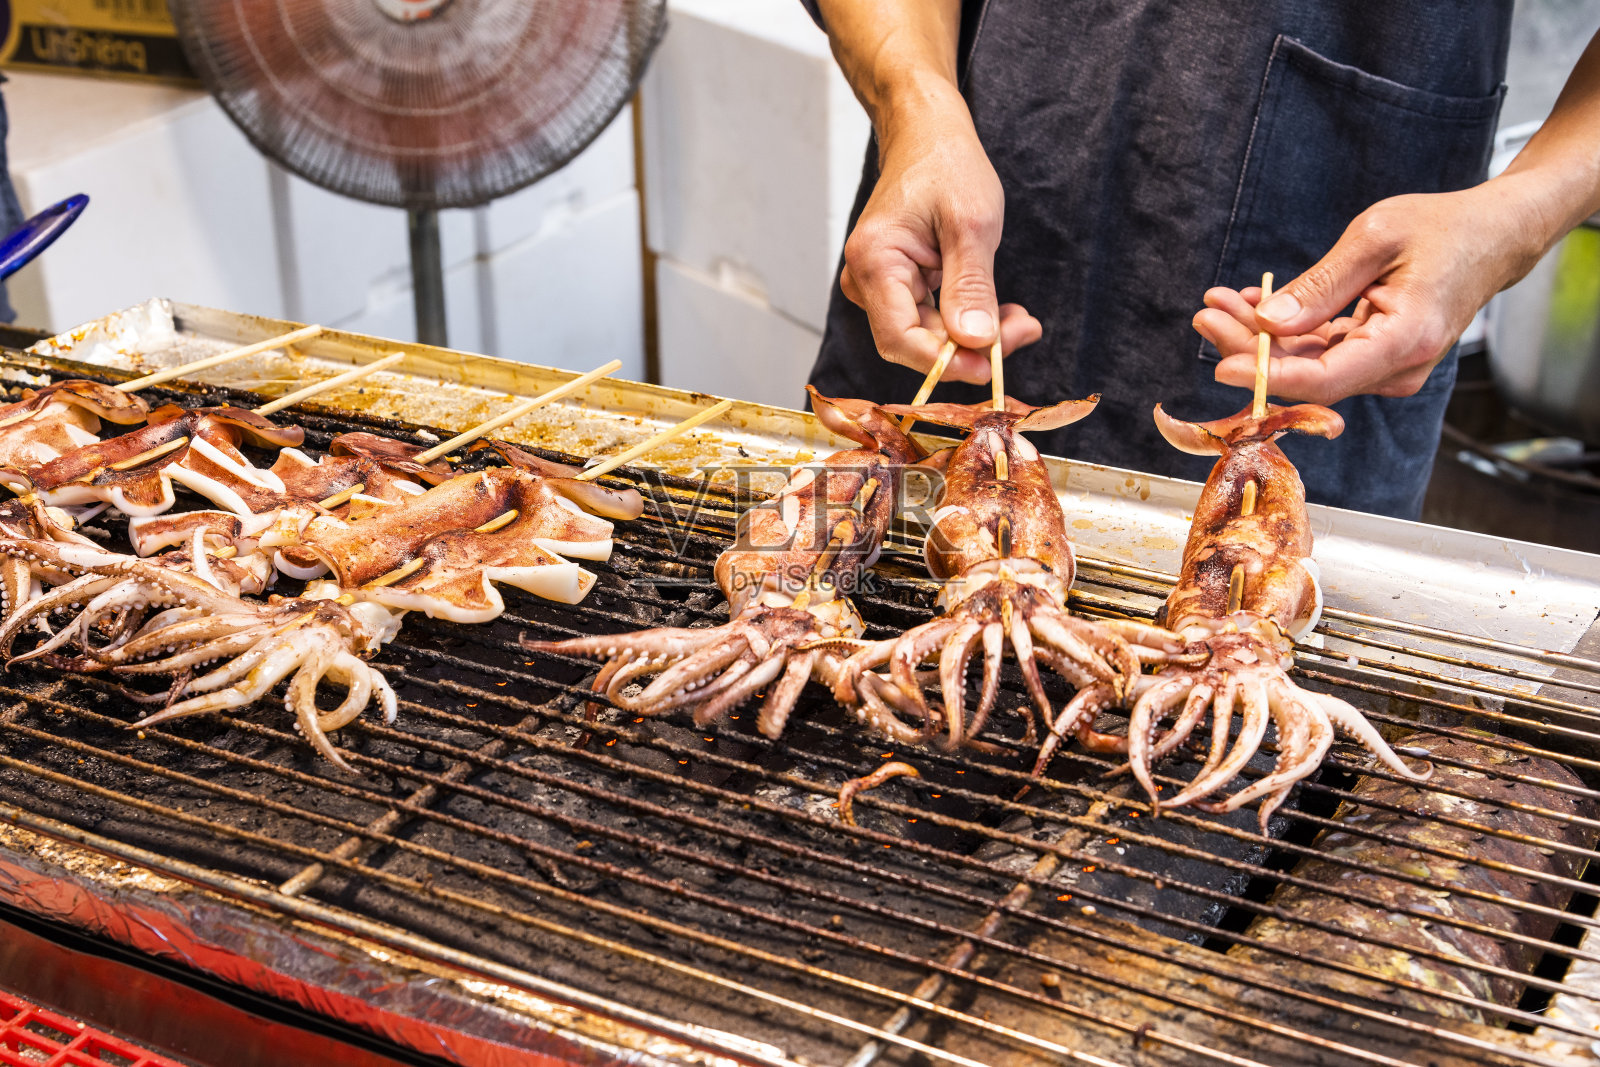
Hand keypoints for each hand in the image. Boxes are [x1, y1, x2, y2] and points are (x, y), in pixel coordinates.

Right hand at [839, 82, 1040, 384]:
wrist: (928, 135)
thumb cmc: (945, 165)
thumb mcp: (971, 223)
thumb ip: (971, 286)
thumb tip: (976, 343)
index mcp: (874, 262)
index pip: (901, 338)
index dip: (945, 362)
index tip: (991, 367)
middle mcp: (866, 280)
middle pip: (916, 342)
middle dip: (971, 347)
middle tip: (1024, 331)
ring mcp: (880, 286)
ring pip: (928, 336)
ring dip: (975, 336)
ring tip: (1021, 320)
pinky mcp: (897, 287)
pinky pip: (932, 319)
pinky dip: (968, 319)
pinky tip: (1001, 312)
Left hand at [1194, 182, 1548, 404]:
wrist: (1492, 236)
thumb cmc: (1442, 228)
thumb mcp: (1375, 237)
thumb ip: (1320, 285)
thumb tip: (1268, 323)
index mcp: (1406, 340)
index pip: (1325, 378)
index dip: (1268, 376)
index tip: (1220, 364)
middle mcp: (1398, 367)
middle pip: (1308, 375)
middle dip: (1248, 347)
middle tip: (1208, 312)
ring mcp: (1387, 368)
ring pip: (1308, 366)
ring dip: (1258, 337)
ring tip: (1219, 303)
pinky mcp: (1375, 359)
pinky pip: (1321, 354)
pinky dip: (1285, 332)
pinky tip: (1254, 305)